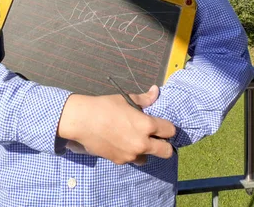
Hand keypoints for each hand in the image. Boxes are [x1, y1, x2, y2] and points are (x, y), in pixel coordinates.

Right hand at [59, 85, 174, 164]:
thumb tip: (156, 91)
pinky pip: (132, 159)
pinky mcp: (121, 161)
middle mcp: (142, 143)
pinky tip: (121, 142)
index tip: (162, 125)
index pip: (170, 131)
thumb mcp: (126, 99)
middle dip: (165, 144)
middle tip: (156, 137)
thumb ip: (145, 99)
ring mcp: (132, 155)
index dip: (168, 127)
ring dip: (146, 150)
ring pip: (149, 157)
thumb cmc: (105, 106)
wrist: (83, 121)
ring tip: (135, 140)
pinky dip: (131, 153)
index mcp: (147, 125)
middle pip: (167, 152)